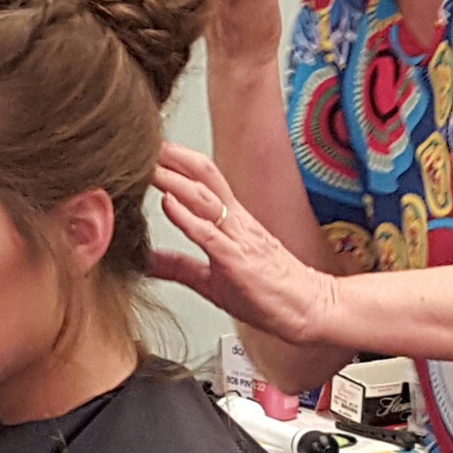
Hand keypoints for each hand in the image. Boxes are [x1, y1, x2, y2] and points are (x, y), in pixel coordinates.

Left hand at [150, 142, 338, 345]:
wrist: (307, 311)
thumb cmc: (269, 295)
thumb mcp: (212, 280)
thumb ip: (178, 268)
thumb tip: (145, 262)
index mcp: (233, 222)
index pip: (203, 180)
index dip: (176, 161)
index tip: (149, 149)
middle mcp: (236, 222)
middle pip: (204, 176)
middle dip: (173, 157)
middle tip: (144, 141)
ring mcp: (238, 238)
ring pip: (204, 197)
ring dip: (173, 179)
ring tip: (147, 166)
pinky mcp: (237, 261)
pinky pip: (209, 233)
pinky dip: (185, 216)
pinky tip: (167, 203)